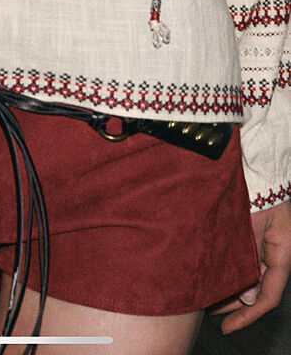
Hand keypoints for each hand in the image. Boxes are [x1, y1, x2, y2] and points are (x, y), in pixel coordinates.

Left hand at [211, 201, 290, 332]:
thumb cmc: (257, 190)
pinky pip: (243, 258)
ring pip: (248, 274)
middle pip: (257, 289)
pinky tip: (212, 273)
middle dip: (234, 303)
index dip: (248, 316)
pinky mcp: (252, 233)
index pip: (268, 297)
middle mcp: (275, 252)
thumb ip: (249, 262)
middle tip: (210, 312)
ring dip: (230, 286)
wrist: (255, 163)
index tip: (227, 326)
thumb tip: (247, 296)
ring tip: (206, 296)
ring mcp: (264, 242)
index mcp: (282, 253)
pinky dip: (229, 269)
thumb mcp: (252, 228)